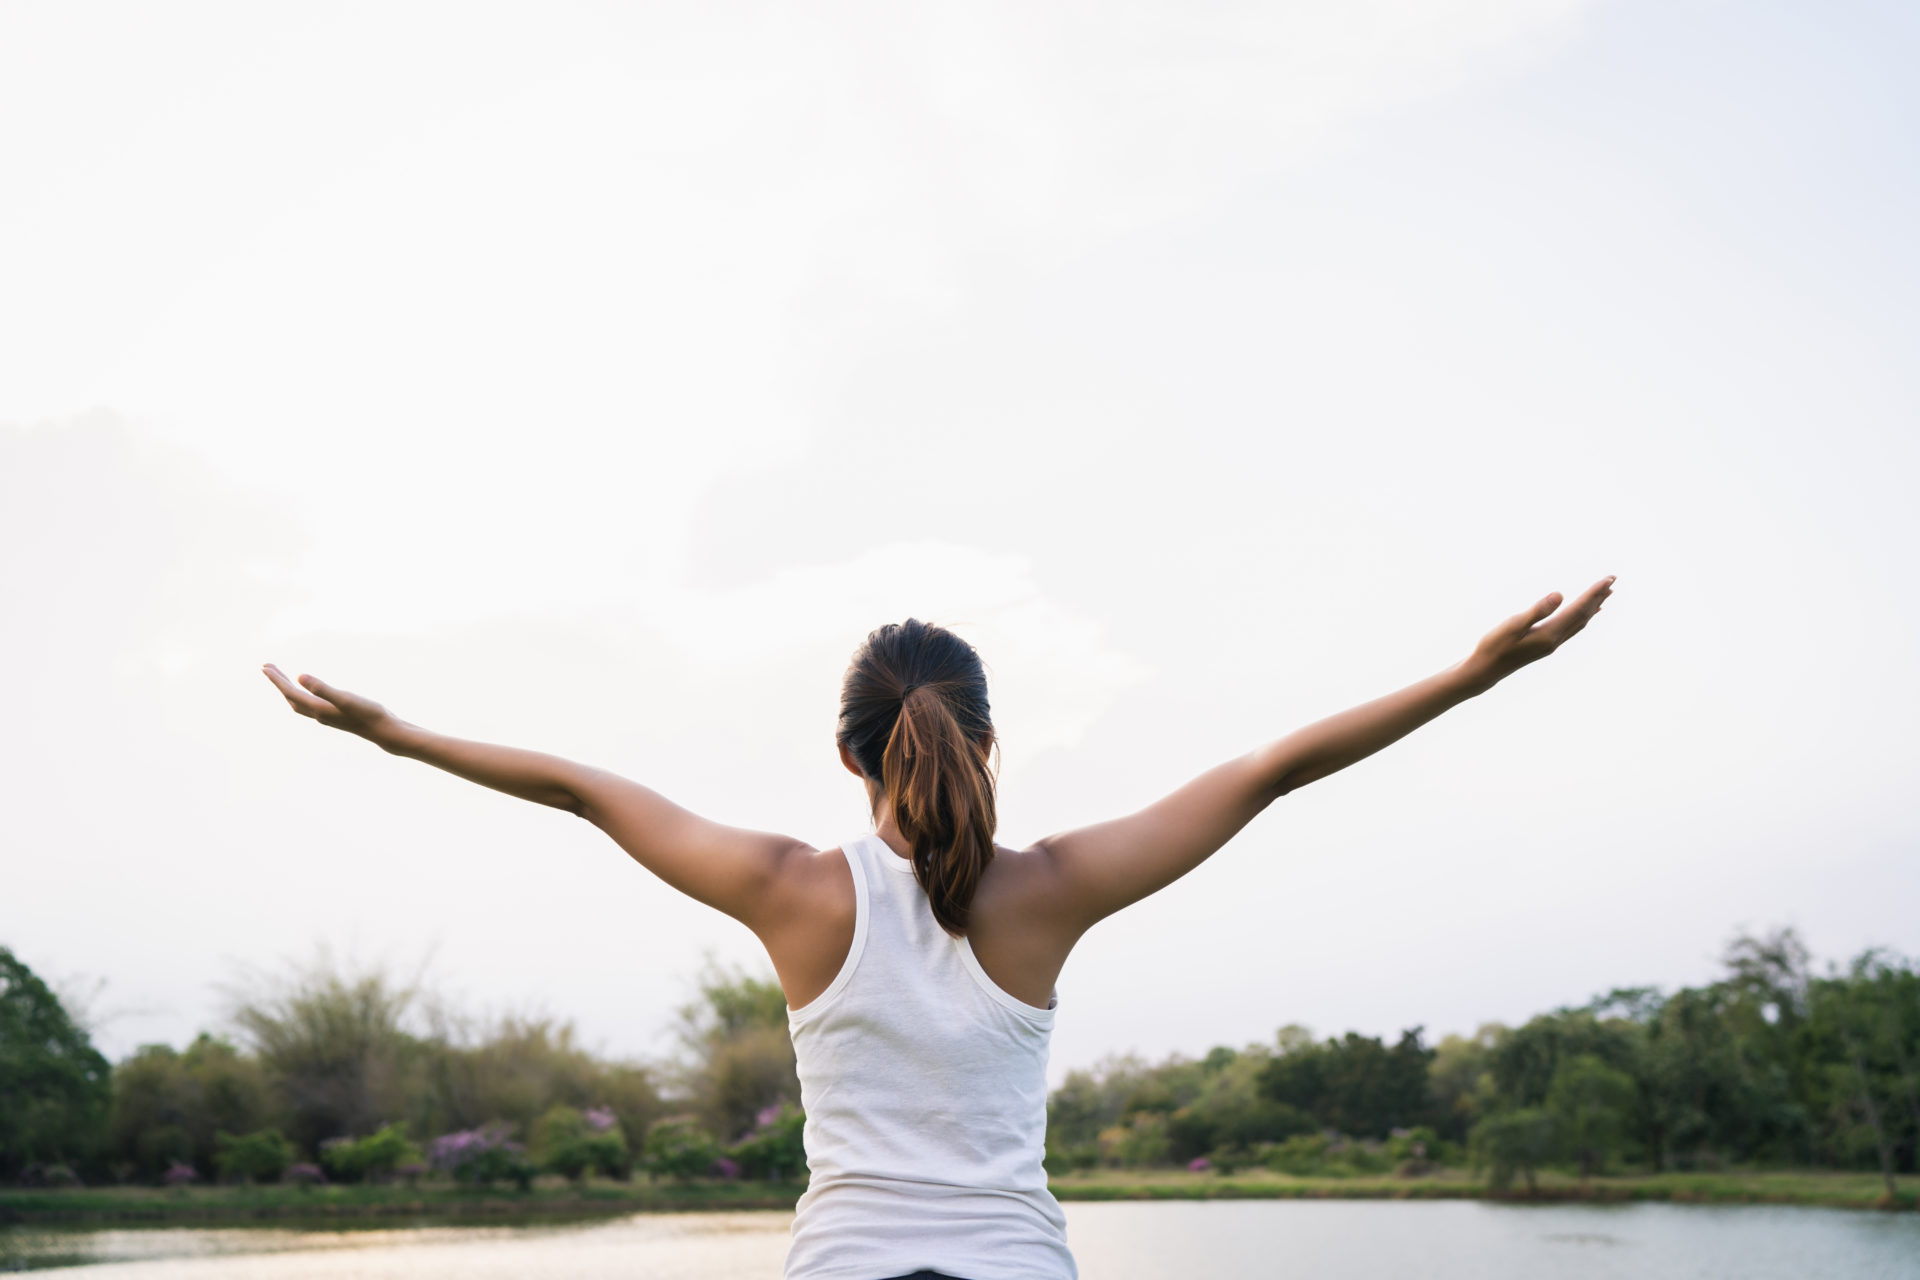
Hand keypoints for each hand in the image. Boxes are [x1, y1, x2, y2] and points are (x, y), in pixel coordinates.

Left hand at [261, 663, 399, 744]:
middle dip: (279, 683)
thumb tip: (299, 676)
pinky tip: (309, 691)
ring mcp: (327, 716)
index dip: (277, 679)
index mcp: (319, 708)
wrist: (385, 731)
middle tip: (268, 667)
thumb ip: (322, 688)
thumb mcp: (345, 698)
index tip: (265, 667)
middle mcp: (319, 714)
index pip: (291, 692)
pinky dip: (302, 695)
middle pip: (291, 698)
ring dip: (289, 690)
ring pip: (300, 703)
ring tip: (282, 678)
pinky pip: (311, 704)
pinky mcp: (336, 715)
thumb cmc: (368, 713)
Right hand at [1462, 576, 1615, 691]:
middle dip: (1598, 597)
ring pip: (1579, 623)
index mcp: (1550, 634)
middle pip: (1584, 615)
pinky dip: (1581, 618)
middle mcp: (1555, 640)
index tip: (1609, 578)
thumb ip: (1537, 610)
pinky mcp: (1544, 645)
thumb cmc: (1494, 646)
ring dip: (1592, 607)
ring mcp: (1551, 644)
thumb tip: (1560, 595)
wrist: (1485, 670)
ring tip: (1605, 595)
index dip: (1594, 593)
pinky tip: (1582, 616)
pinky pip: (1570, 628)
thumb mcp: (1513, 625)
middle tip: (1613, 580)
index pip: (1579, 609)